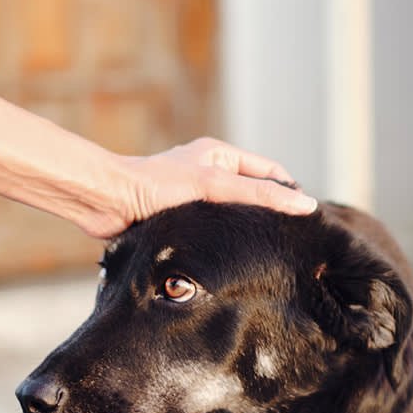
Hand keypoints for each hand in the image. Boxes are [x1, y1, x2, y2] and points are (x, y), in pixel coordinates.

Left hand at [106, 137, 317, 234]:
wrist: (107, 203)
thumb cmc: (156, 186)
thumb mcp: (215, 185)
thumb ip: (260, 195)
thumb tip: (304, 205)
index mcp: (219, 155)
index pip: (270, 172)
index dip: (289, 192)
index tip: (305, 218)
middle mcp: (209, 173)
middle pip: (253, 194)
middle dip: (269, 213)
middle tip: (289, 239)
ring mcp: (195, 197)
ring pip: (233, 214)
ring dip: (245, 230)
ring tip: (265, 251)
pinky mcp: (180, 219)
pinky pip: (212, 230)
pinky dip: (224, 241)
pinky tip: (232, 257)